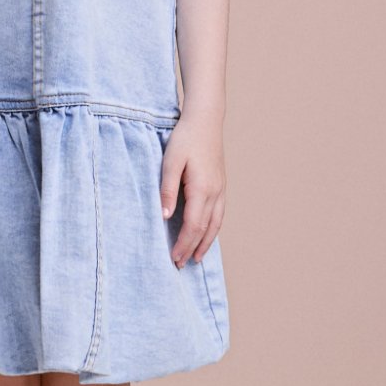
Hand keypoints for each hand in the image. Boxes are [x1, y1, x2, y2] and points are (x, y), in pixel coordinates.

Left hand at [159, 113, 225, 266]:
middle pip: (205, 230)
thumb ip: (167, 190)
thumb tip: (164, 217)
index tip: (173, 259)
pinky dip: (213, 229)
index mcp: (201, 189)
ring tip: (195, 257)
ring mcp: (221, 189)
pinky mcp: (221, 184)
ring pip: (216, 224)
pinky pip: (219, 214)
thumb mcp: (170, 161)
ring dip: (205, 243)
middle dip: (192, 249)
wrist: (205, 120)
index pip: (193, 226)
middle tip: (180, 265)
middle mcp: (215, 193)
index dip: (183, 244)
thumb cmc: (185, 138)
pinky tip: (206, 234)